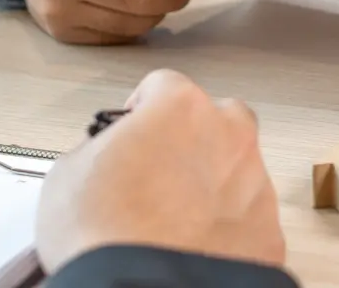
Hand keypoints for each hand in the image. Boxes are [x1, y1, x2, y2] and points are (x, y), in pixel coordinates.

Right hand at [37, 70, 285, 273]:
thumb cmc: (101, 234)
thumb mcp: (69, 171)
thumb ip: (101, 145)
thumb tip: (109, 156)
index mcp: (182, 108)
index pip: (164, 87)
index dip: (142, 109)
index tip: (133, 132)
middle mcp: (229, 135)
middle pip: (219, 119)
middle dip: (194, 139)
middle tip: (162, 174)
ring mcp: (255, 185)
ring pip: (239, 172)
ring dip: (215, 187)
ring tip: (176, 223)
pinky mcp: (269, 235)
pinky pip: (251, 223)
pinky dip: (231, 233)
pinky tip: (198, 250)